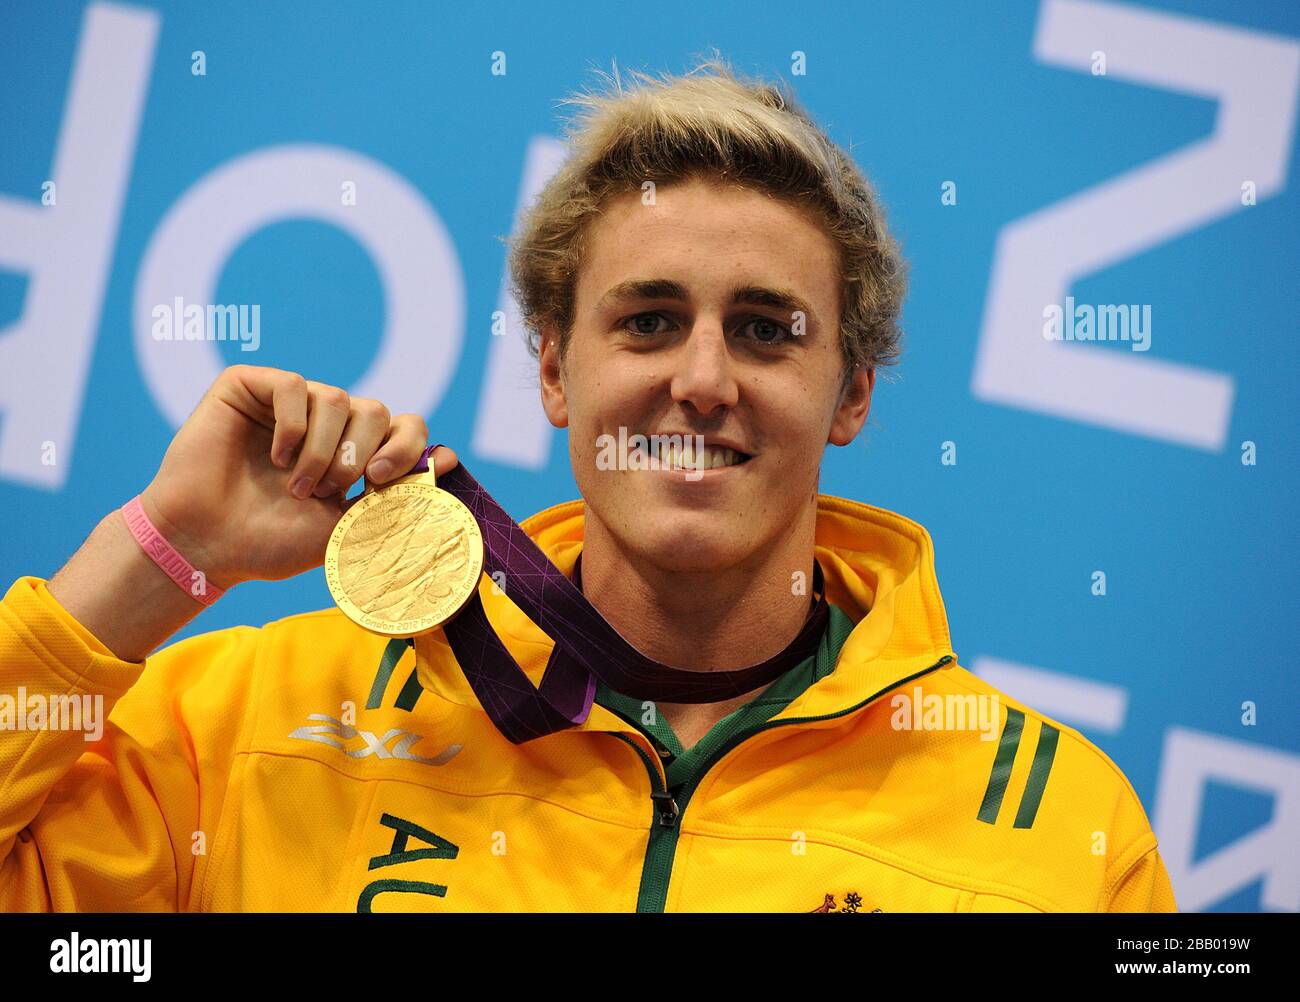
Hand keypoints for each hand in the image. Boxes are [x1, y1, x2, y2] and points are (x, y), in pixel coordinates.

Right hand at [134, 364, 458, 589]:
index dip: (405, 446)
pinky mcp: (249, 387)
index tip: (382, 480)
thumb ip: (396, 495)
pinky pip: (291, 385)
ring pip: (335, 398)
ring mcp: (288, 403)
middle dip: (359, 454)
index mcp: (354, 452)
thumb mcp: (347, 526)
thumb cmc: (272, 542)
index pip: (404, 425)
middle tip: (329, 491)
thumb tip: (451, 457)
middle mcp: (325, 423)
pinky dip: (290, 426)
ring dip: (322, 450)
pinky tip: (274, 457)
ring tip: (295, 485)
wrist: (207, 547)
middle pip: (374, 409)